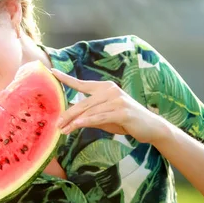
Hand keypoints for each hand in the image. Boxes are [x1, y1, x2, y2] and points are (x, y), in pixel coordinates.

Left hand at [51, 69, 166, 143]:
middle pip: (82, 103)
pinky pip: (99, 117)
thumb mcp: (104, 116)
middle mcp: (110, 90)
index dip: (66, 78)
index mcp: (105, 88)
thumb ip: (89, 113)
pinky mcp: (122, 112)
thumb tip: (69, 114)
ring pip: (89, 111)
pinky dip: (87, 122)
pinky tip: (77, 125)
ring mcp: (117, 100)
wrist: (150, 127)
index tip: (52, 72)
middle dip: (67, 114)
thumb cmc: (125, 121)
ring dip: (74, 122)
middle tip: (56, 124)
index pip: (82, 83)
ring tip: (63, 130)